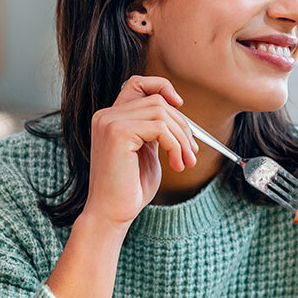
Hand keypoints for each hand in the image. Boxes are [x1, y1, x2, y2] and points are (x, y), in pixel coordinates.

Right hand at [83, 75, 198, 232]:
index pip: (137, 83)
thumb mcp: (146, 152)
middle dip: (182, 126)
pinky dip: (175, 145)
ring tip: (184, 161)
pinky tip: (175, 164)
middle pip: (157, 100)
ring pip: (161, 112)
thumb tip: (179, 113)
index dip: (162, 87)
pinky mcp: (118, 133)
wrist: (111, 214)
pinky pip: (159, 127)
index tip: (179, 105)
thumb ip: (154, 130)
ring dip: (181, 138)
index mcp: (111, 118)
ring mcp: (110, 122)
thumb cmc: (129, 188)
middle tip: (191, 153)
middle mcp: (106, 116)